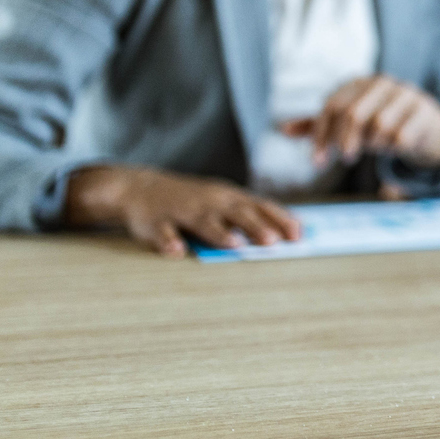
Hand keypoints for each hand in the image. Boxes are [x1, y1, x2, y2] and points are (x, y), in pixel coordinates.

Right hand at [64, 165, 299, 257]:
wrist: (140, 188)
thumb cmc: (192, 200)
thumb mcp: (222, 202)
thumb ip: (248, 215)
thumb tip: (283, 231)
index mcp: (228, 198)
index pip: (260, 207)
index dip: (279, 219)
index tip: (299, 234)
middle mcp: (210, 202)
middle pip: (237, 214)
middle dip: (256, 226)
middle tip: (274, 241)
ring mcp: (182, 210)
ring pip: (203, 222)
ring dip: (220, 233)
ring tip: (235, 245)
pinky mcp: (155, 221)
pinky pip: (163, 231)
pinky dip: (169, 240)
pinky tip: (177, 251)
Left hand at [280, 75, 439, 170]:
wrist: (426, 126)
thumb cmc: (381, 123)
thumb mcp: (350, 123)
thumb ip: (320, 125)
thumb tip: (282, 129)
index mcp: (359, 83)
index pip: (332, 107)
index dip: (321, 136)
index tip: (317, 161)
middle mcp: (381, 83)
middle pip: (354, 113)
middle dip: (346, 141)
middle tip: (346, 158)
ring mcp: (405, 94)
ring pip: (379, 125)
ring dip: (373, 144)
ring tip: (376, 148)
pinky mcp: (423, 110)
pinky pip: (401, 135)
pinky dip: (393, 148)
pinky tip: (394, 147)